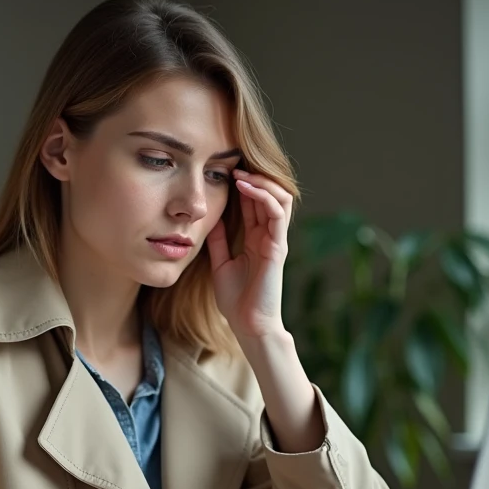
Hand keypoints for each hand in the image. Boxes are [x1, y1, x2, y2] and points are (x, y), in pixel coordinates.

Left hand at [206, 170, 294, 339]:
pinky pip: (276, 213)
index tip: (222, 169)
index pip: (254, 201)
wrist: (247, 325)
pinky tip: (244, 187)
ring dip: (260, 181)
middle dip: (254, 175)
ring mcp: (276, 240)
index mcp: (256, 238)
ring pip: (279, 197)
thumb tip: (209, 218)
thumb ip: (219, 240)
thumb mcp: (219, 263)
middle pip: (269, 194)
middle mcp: (268, 235)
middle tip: (233, 163)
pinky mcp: (278, 246)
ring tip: (239, 173)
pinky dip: (262, 195)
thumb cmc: (236, 300)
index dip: (242, 183)